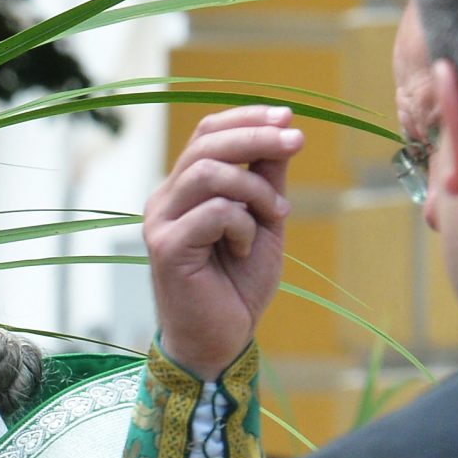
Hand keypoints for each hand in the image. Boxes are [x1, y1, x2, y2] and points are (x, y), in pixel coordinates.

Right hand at [145, 105, 297, 380]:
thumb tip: (283, 132)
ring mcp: (160, 223)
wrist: (221, 341)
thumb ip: (266, 180)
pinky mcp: (166, 248)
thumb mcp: (264, 222)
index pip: (206, 134)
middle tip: (297, 141)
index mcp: (184, 190)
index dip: (245, 117)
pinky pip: (214, 212)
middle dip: (256, 136)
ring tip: (277, 214)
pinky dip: (243, 224)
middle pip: (206, 144)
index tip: (286, 116)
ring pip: (207, 172)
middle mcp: (165, 201)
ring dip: (255, 188)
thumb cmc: (238, 286)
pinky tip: (246, 249)